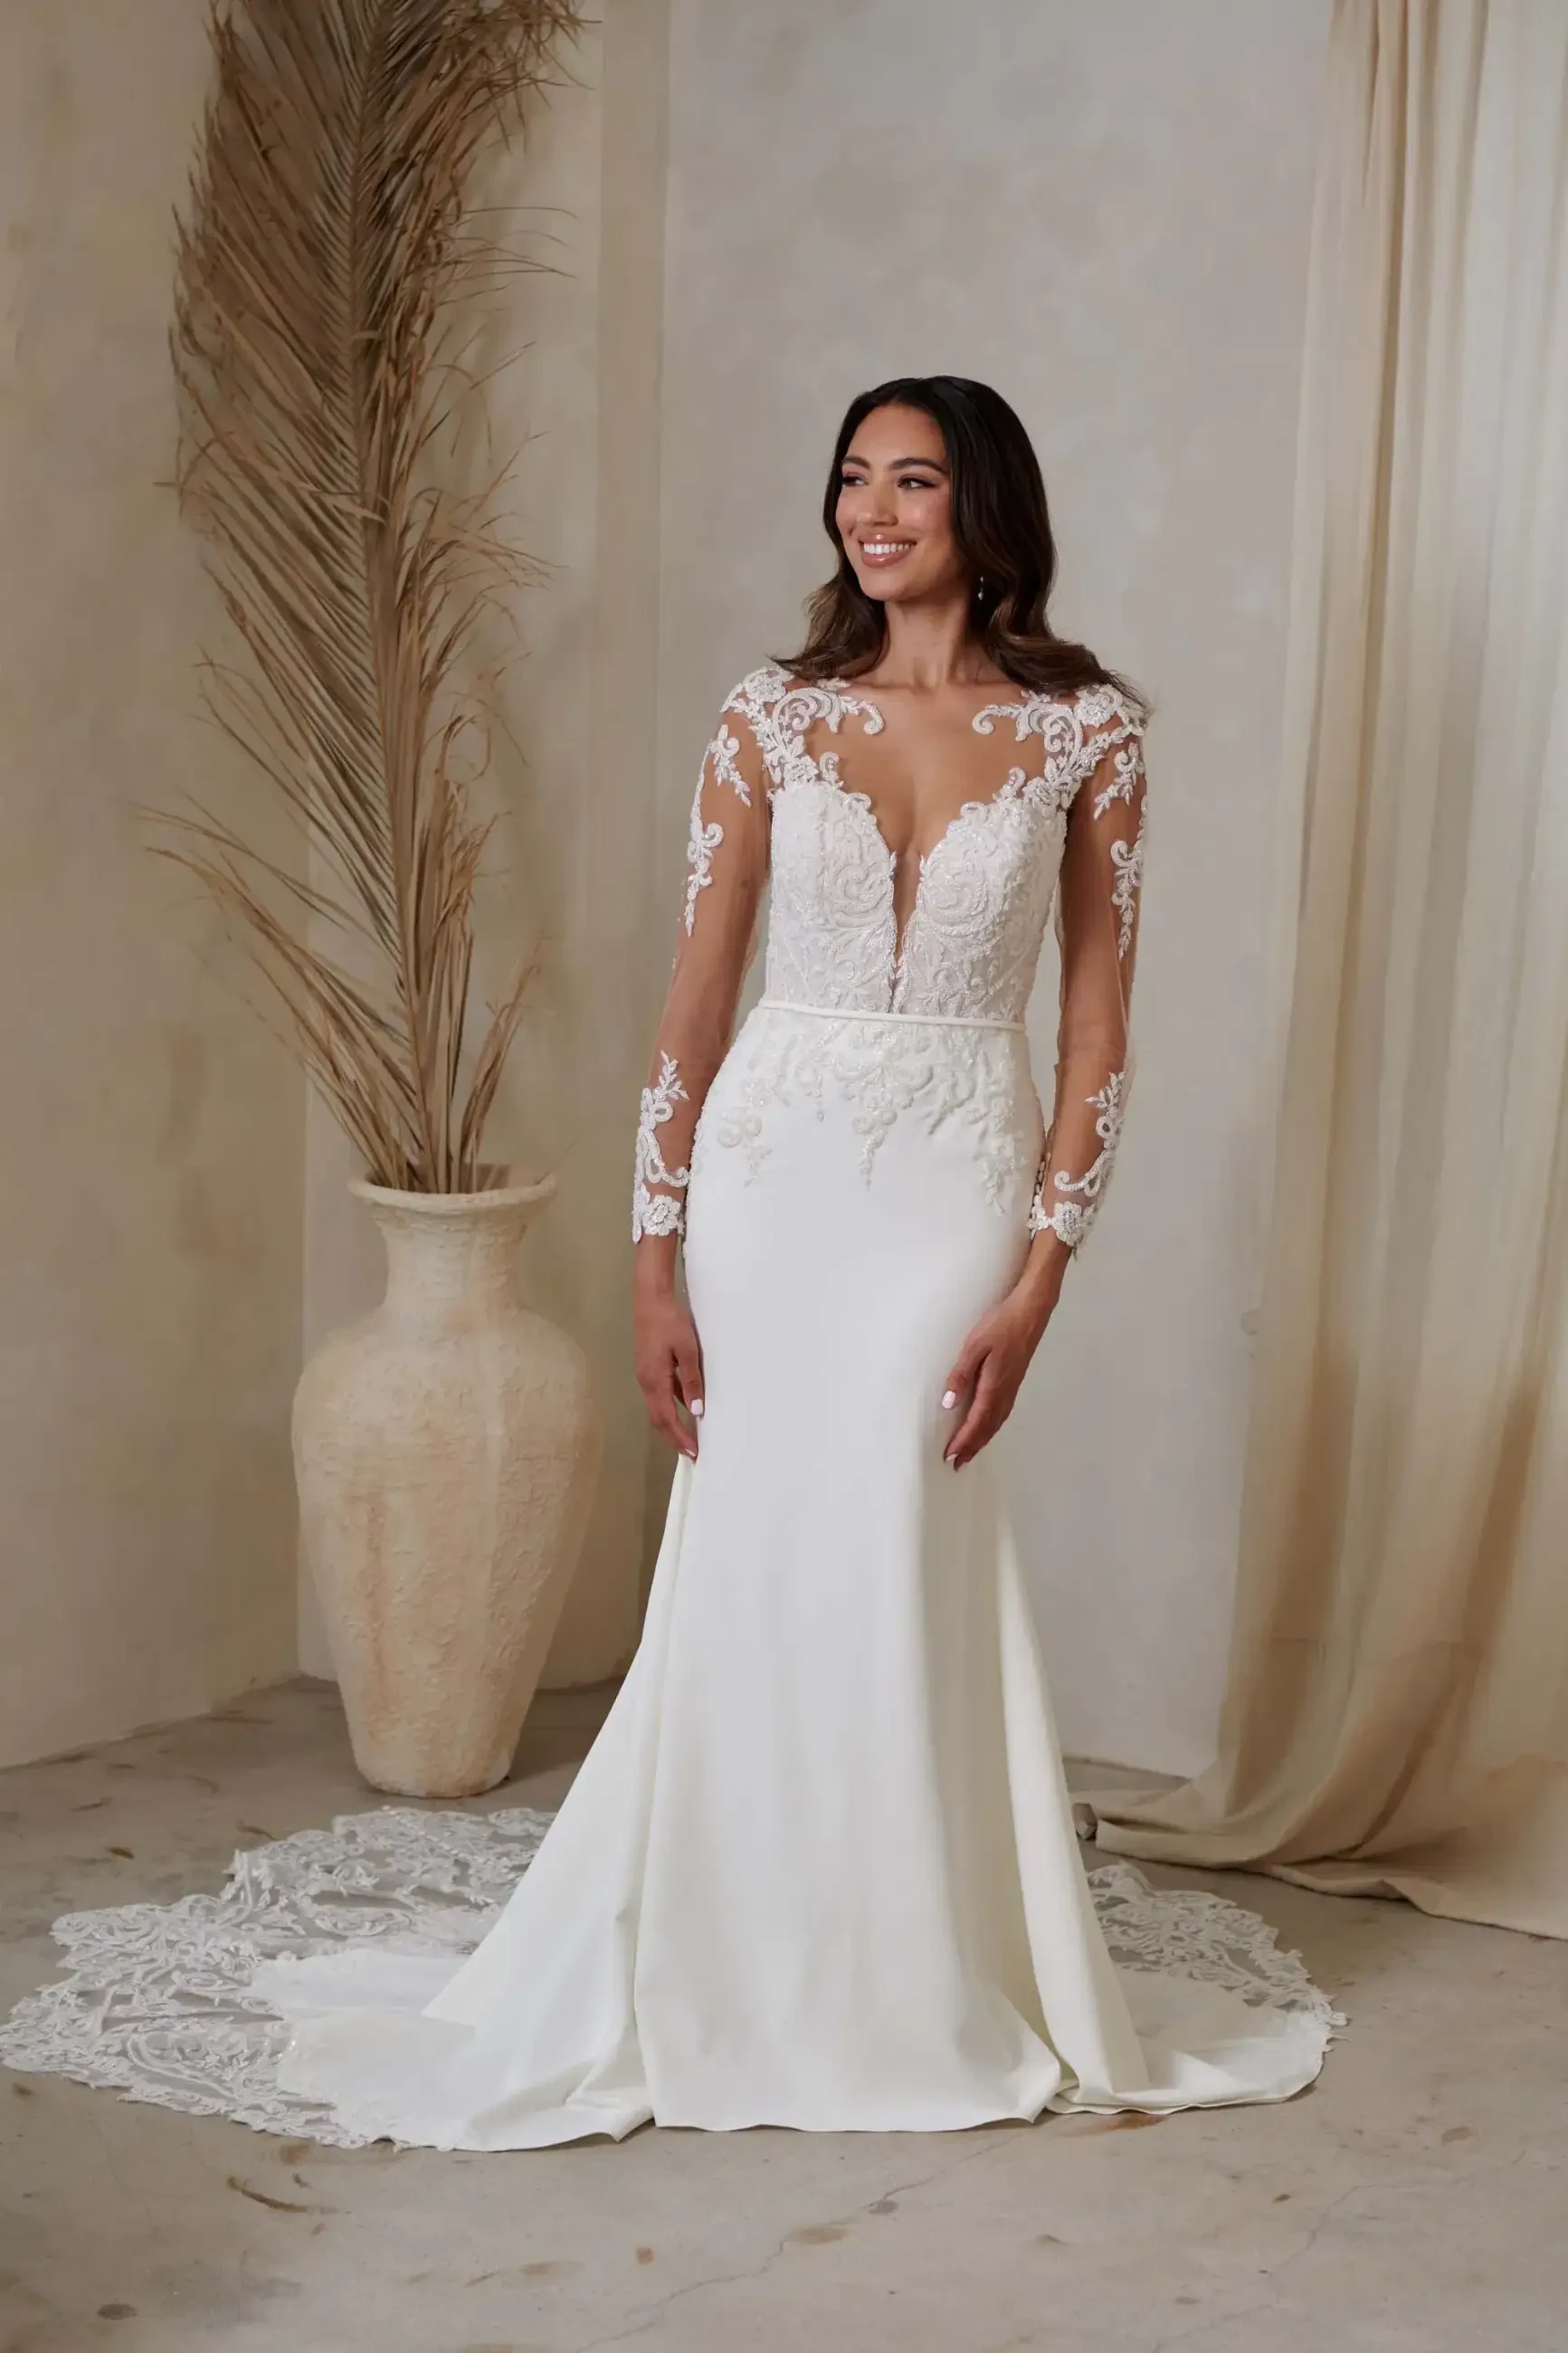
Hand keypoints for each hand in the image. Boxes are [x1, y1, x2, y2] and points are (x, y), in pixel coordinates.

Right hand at [634, 1273, 704, 1460]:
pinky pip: (659, 1395)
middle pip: (658, 1419)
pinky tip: (684, 1407)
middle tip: (690, 1452)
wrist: (650, 1299)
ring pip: (657, 1409)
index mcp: (655, 1381)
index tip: (693, 1453)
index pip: (667, 1419)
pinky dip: (670, 1408)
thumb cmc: (671, 1322)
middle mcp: (646, 1383)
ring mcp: (645, 1375)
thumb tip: (695, 1410)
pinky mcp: (648, 1368)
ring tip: (687, 1436)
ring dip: (671, 1425)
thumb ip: (691, 1380)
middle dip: (673, 1437)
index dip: (679, 1438)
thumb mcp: (688, 1350)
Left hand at [941, 1285, 1054, 1469]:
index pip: (976, 1422)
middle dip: (972, 1447)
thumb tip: (949, 1403)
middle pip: (987, 1428)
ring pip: (997, 1422)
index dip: (963, 1441)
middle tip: (958, 1464)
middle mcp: (1005, 1392)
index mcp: (994, 1386)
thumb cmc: (1000, 1325)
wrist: (1031, 1312)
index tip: (950, 1456)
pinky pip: (1003, 1412)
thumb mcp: (974, 1346)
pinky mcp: (1015, 1380)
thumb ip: (961, 1374)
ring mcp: (1012, 1387)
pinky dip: (993, 1426)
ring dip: (983, 1439)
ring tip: (970, 1452)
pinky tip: (988, 1426)